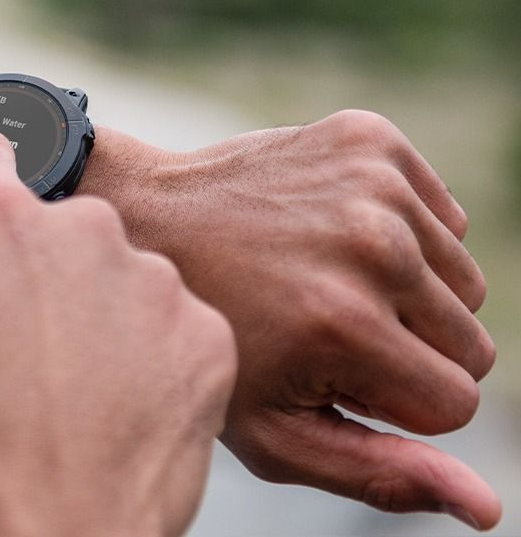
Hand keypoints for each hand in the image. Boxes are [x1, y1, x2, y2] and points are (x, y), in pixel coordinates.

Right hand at [0, 132, 236, 536]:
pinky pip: (178, 328)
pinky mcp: (207, 341)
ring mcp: (154, 284)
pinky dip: (155, 359)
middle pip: (56, 224)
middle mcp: (81, 231)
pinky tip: (116, 408)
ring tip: (60, 387)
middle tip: (5, 343)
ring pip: (120, 276)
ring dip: (97, 312)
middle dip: (32, 269)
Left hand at [97, 110, 499, 529]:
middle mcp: (372, 246)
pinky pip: (447, 217)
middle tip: (328, 329)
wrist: (151, 219)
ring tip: (328, 281)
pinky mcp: (371, 137)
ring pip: (465, 282)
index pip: (456, 403)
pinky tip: (334, 235)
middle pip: (473, 343)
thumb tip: (486, 507)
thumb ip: (378, 472)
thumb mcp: (271, 429)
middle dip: (410, 352)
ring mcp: (373, 182)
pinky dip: (406, 234)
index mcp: (345, 324)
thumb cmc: (210, 331)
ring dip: (409, 294)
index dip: (396, 403)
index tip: (334, 375)